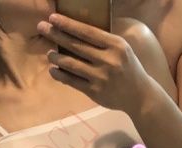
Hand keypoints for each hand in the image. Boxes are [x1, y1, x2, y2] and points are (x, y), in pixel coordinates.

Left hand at [36, 14, 150, 113]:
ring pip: (71, 64)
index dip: (68, 24)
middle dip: (56, 35)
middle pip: (76, 45)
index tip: (53, 17)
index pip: (87, 31)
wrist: (139, 96)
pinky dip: (60, 75)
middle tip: (41, 27)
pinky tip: (53, 70)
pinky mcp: (94, 92)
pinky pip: (73, 81)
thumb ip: (103, 42)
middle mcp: (108, 60)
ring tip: (49, 53)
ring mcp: (100, 77)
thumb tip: (77, 32)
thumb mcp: (122, 49)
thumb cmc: (129, 68)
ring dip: (56, 57)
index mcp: (115, 45)